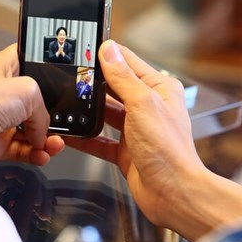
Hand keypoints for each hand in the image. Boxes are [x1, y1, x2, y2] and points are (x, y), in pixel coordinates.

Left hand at [0, 44, 63, 165]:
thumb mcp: (27, 91)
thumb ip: (43, 111)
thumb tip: (43, 132)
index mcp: (0, 68)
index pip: (24, 59)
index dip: (41, 64)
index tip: (58, 74)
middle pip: (32, 101)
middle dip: (49, 114)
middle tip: (62, 122)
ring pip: (30, 129)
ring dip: (45, 139)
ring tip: (54, 145)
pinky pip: (22, 148)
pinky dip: (34, 153)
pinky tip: (42, 155)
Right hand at [66, 41, 209, 229]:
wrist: (173, 193)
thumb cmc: (169, 150)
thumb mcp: (143, 104)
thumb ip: (124, 78)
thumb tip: (109, 51)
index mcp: (160, 90)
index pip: (130, 63)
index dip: (108, 56)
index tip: (85, 49)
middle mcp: (149, 107)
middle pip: (115, 88)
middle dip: (94, 83)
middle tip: (71, 77)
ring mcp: (137, 130)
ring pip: (107, 113)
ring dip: (89, 110)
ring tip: (68, 102)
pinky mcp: (126, 151)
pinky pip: (100, 140)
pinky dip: (86, 137)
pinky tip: (72, 133)